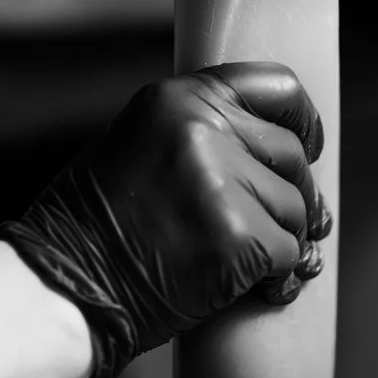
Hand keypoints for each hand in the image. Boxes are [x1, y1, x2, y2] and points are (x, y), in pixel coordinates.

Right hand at [1, 64, 328, 377]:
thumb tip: (273, 161)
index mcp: (178, 101)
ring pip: (297, 209)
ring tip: (260, 268)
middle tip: (292, 229)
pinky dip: (282, 278)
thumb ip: (200, 139)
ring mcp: (223, 183)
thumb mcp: (138, 149)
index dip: (303, 119)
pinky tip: (263, 290)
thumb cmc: (93, 231)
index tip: (311, 146)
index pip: (274, 86)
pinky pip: (291, 254)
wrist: (65, 288)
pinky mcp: (239, 238)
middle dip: (296, 197)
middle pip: (290, 156)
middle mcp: (203, 131)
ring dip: (287, 242)